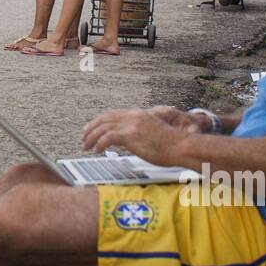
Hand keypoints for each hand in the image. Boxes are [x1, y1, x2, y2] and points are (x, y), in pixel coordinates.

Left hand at [80, 107, 201, 164]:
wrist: (182, 146)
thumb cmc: (172, 145)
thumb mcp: (152, 134)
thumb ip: (137, 134)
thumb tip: (125, 142)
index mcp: (138, 114)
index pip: (112, 115)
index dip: (99, 122)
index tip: (91, 129)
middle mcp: (133, 116)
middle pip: (104, 119)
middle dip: (91, 128)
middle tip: (83, 138)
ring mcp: (131, 124)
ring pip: (103, 127)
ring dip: (91, 137)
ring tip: (86, 146)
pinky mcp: (131, 135)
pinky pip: (107, 137)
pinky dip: (99, 144)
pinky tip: (97, 150)